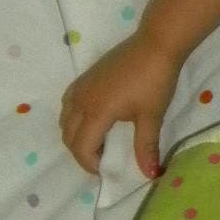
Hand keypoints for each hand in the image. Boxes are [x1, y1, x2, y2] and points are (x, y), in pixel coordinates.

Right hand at [60, 33, 181, 176]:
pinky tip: (94, 120)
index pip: (81, 148)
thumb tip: (150, 174)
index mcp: (96, 112)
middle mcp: (80, 100)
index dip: (90, 164)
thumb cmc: (155, 81)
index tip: (107, 170)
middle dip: (82, 153)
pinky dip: (74, 119)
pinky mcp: (84, 78)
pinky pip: (68, 104)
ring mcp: (80, 87)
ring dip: (76, 136)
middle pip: (69, 137)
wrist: (155, 44)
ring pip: (65, 120)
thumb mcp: (152, 117)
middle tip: (103, 160)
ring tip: (99, 141)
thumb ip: (146, 147)